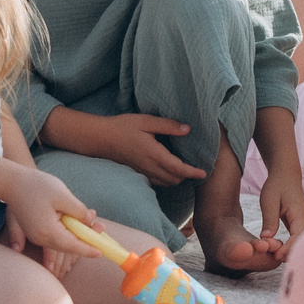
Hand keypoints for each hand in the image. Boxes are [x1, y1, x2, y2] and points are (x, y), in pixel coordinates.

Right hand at [0, 164, 98, 258]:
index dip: (89, 249)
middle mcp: (40, 238)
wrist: (11, 181)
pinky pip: (54, 236)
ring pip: (61, 241)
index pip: (73, 245)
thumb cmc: (36, 185)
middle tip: (101, 231)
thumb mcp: (62, 196)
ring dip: (77, 235)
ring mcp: (36, 236)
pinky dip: (67, 232)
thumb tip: (90, 221)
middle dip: (85, 240)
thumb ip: (78, 211)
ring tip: (93, 224)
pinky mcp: (34, 231)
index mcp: (48, 231)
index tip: (102, 252)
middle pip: (68, 246)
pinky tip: (76, 222)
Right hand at [59, 112, 206, 186]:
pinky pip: (156, 181)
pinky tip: (168, 169)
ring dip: (177, 178)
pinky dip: (166, 179)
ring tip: (185, 170)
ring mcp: (142, 172)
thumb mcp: (146, 121)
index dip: (193, 172)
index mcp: (153, 154)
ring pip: (166, 183)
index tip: (204, 173)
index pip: (178, 168)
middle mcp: (149, 166)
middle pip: (174, 179)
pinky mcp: (137, 173)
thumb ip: (168, 125)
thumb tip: (188, 129)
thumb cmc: (122, 126)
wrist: (99, 138)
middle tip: (197, 168)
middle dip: (187, 176)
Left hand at [261, 178, 303, 253]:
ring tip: (279, 260)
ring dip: (294, 252)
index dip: (289, 248)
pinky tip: (283, 254)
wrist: (286, 176)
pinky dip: (294, 247)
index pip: (298, 235)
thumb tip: (266, 238)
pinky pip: (302, 239)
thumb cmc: (277, 187)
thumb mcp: (269, 201)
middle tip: (277, 261)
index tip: (277, 256)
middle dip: (293, 254)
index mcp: (300, 213)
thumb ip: (269, 219)